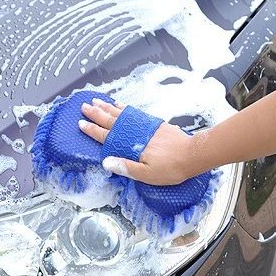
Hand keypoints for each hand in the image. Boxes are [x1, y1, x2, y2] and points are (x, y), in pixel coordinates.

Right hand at [78, 98, 200, 185]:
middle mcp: (136, 132)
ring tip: (96, 101)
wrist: (194, 154)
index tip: (81, 124)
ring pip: (121, 114)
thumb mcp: (147, 174)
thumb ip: (126, 167)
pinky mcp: (153, 124)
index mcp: (131, 145)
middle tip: (84, 107)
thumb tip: (106, 162)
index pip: (106, 136)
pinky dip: (123, 108)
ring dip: (107, 107)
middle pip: (111, 121)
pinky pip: (133, 113)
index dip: (93, 130)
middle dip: (96, 114)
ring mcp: (144, 126)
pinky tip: (119, 105)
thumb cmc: (172, 167)